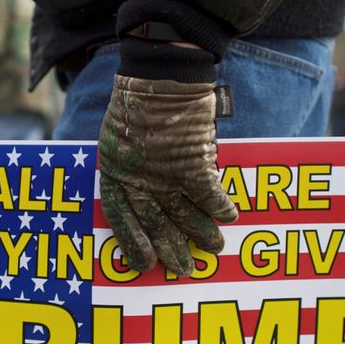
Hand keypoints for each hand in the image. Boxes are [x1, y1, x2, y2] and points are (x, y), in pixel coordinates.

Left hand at [97, 74, 237, 275]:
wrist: (160, 74)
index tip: (142, 265)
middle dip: (169, 248)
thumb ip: (128, 165)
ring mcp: (165, 172)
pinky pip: (209, 194)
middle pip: (154, 223)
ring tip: (214, 248)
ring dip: (201, 233)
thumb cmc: (138, 102)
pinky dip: (220, 207)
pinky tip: (229, 216)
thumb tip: (140, 192)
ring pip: (185, 214)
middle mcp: (138, 178)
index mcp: (115, 171)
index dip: (132, 243)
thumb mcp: (117, 136)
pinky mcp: (192, 162)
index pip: (120, 217)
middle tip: (182, 269)